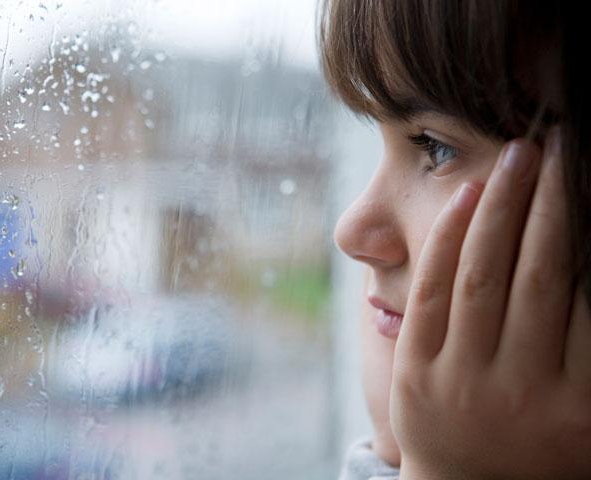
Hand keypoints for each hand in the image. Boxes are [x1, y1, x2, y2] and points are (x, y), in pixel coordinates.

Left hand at [391, 128, 590, 479]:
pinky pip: (432, 293)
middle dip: (553, 198)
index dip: (587, 221)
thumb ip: (590, 339)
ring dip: (503, 205)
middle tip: (560, 141)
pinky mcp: (415, 373)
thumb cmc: (542, 441)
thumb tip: (588, 259)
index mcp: (583, 404)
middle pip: (543, 273)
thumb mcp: (587, 408)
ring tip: (522, 154)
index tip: (584, 172)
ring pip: (483, 275)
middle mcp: (525, 391)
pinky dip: (449, 239)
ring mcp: (462, 382)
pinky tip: (469, 196)